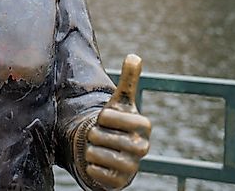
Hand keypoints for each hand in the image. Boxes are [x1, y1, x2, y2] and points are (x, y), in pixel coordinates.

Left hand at [84, 54, 150, 189]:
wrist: (110, 151)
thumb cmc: (115, 123)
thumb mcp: (120, 101)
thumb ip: (129, 80)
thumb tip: (135, 55)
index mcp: (143, 127)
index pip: (118, 118)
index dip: (106, 116)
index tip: (104, 117)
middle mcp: (142, 148)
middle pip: (107, 138)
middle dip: (96, 134)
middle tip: (97, 134)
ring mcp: (132, 167)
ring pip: (100, 155)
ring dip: (90, 149)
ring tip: (95, 147)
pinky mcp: (120, 182)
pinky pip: (97, 173)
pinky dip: (90, 166)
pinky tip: (94, 162)